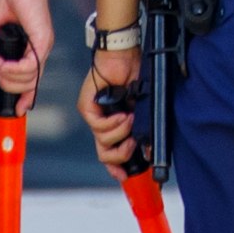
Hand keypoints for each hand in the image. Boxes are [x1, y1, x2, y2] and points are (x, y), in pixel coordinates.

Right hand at [0, 0, 46, 96]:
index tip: (17, 109)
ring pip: (30, 78)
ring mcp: (44, 46)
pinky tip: (0, 61)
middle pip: (29, 84)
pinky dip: (13, 68)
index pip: (33, 79)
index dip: (25, 97)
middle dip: (7, 84)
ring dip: (7, 75)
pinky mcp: (43, 40)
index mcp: (32, 47)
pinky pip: (30, 66)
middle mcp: (41, 49)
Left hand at [81, 47, 142, 167]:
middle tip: (132, 144)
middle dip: (120, 155)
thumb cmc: (134, 77)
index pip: (110, 152)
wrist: (123, 56)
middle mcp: (101, 122)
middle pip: (104, 154)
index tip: (125, 175)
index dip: (117, 167)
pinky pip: (99, 127)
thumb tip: (147, 150)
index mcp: (114, 124)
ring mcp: (92, 115)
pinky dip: (113, 123)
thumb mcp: (143, 108)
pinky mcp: (86, 107)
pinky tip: (122, 114)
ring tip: (130, 118)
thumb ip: (143, 129)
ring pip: (103, 141)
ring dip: (121, 133)